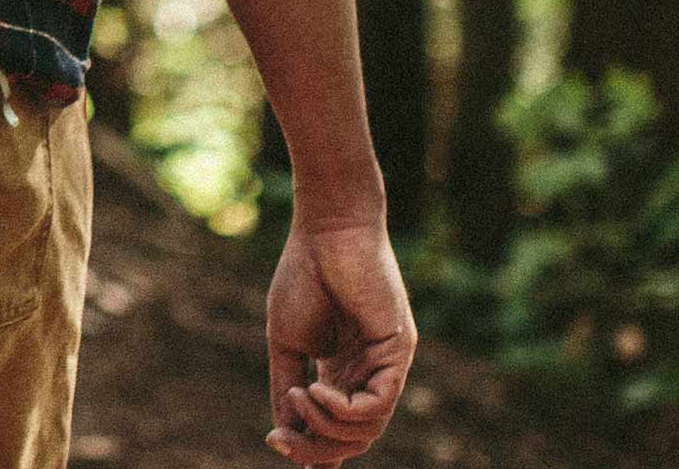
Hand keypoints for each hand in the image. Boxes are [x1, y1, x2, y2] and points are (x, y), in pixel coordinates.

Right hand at [263, 213, 415, 464]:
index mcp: (343, 370)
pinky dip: (346, 408)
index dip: (315, 449)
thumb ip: (286, 387)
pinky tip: (318, 388)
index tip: (281, 449)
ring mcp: (386, 365)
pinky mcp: (397, 352)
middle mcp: (368, 373)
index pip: (338, 426)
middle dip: (315, 448)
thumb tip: (283, 434)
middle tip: (280, 441)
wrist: (325, 231)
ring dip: (326, 426)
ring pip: (366, 429)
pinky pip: (378, 403)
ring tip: (300, 396)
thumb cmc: (303, 275)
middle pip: (352, 438)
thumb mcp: (286, 341)